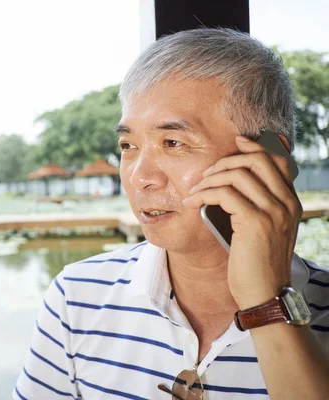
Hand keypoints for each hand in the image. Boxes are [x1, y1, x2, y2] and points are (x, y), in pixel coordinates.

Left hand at [182, 135, 302, 308]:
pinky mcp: (255, 222)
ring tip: (195, 191)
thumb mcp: (262, 230)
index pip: (279, 161)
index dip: (256, 147)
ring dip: (210, 179)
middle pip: (258, 160)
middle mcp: (287, 203)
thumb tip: (230, 184)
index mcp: (291, 202)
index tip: (237, 142)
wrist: (263, 293)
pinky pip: (225, 194)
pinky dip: (204, 194)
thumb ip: (255, 206)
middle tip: (206, 174)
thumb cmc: (256, 263)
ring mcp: (273, 211)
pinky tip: (192, 202)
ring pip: (238, 174)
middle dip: (226, 161)